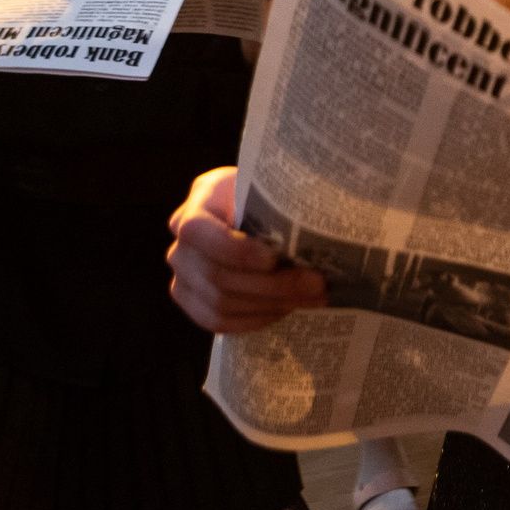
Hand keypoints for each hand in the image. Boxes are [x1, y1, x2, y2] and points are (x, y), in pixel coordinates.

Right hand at [167, 166, 324, 333]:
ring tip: (312, 297)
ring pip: (220, 303)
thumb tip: (327, 220)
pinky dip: (255, 319)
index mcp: (200, 203)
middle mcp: (182, 243)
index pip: (196, 231)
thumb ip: (286, 200)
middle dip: (271, 285)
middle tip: (317, 284)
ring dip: (271, 305)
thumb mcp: (275, 188)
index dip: (234, 250)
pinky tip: (285, 309)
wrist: (256, 214)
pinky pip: (218, 321)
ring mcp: (183, 276)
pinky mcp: (193, 302)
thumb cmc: (271, 197)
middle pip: (217, 276)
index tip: (274, 258)